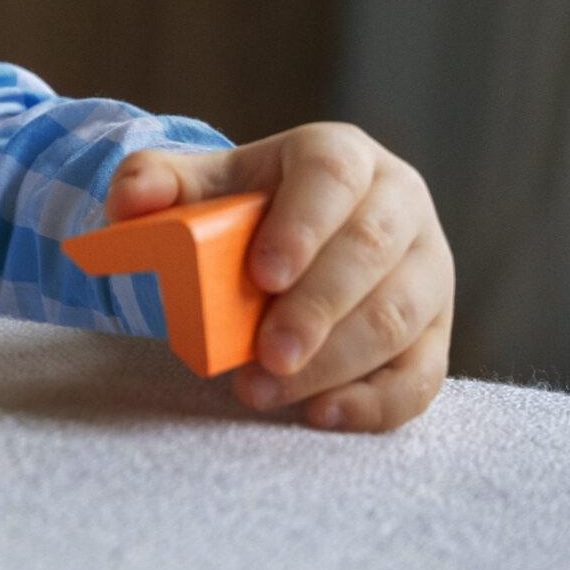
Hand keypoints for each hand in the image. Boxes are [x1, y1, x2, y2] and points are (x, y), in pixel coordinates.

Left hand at [107, 122, 452, 431]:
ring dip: (334, 361)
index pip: (332, 177)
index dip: (302, 225)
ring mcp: (428, 270)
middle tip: (266, 353)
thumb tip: (133, 197)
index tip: (263, 275)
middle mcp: (400, 204)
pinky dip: (376, 402)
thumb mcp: (199, 185)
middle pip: (372, 252)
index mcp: (343, 155)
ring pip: (400, 317)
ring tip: (265, 387)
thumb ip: (154, 181)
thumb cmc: (244, 208)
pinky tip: (321, 414)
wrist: (284, 240)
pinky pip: (423, 374)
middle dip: (318, 308)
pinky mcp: (435, 332)